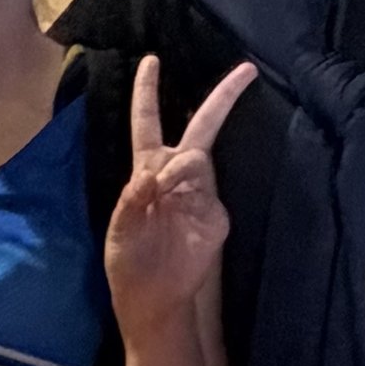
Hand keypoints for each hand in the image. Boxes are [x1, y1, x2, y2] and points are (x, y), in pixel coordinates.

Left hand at [102, 58, 256, 336]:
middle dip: (222, 99)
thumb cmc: (129, 267)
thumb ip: (134, 199)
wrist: (154, 304)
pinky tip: (183, 224)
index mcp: (144, 174)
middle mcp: (175, 177)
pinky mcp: (216, 217)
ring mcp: (200, 195)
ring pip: (200, 160)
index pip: (147, 123)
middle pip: (200, 127)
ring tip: (164, 201)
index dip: (148, 93)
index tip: (152, 61)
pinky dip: (194, 200)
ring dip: (181, 169)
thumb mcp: (119, 232)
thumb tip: (159, 169)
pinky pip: (210, 196)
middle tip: (245, 70)